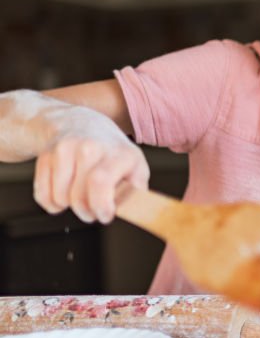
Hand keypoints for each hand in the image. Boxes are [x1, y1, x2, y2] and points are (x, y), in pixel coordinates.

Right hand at [34, 106, 148, 223]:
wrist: (79, 122)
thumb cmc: (111, 150)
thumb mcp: (134, 165)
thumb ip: (137, 189)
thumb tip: (138, 209)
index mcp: (118, 152)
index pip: (100, 183)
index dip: (101, 206)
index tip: (105, 215)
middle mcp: (91, 147)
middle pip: (79, 197)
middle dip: (86, 212)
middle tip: (93, 211)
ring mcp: (65, 149)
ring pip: (60, 198)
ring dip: (69, 206)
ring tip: (80, 196)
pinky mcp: (45, 155)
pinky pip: (43, 194)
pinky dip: (51, 203)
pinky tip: (64, 193)